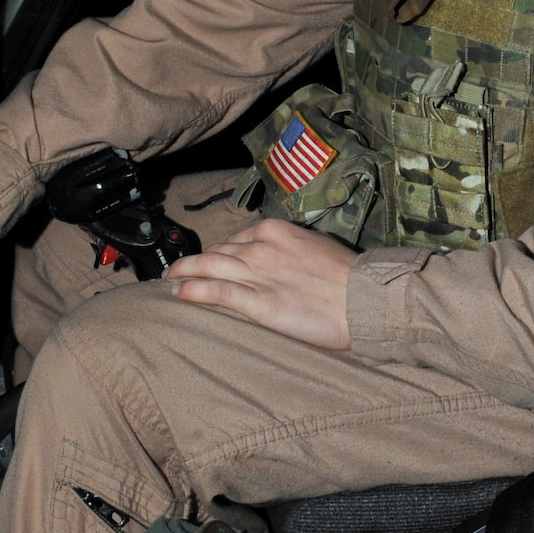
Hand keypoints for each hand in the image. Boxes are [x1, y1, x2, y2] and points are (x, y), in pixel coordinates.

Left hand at [166, 217, 353, 350]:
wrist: (364, 298)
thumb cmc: (348, 277)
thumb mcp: (316, 247)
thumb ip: (292, 249)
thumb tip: (282, 258)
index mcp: (276, 231)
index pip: (236, 239)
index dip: (219, 251)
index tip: (209, 260)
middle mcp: (261, 247)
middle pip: (217, 251)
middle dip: (195, 261)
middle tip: (178, 270)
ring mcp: (258, 273)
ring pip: (209, 267)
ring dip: (184, 273)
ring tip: (169, 281)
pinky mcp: (258, 301)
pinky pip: (217, 292)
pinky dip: (193, 291)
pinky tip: (178, 294)